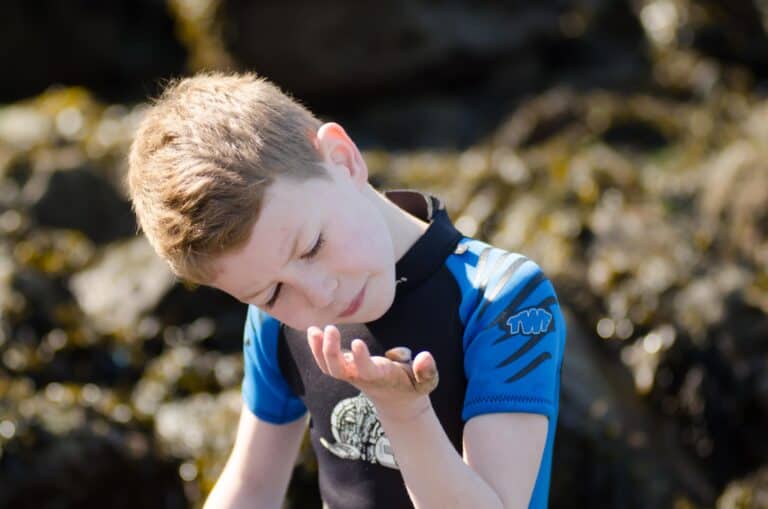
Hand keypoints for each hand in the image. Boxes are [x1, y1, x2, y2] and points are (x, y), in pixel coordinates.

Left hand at [307, 325, 438, 417]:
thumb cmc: (412, 386)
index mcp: (379, 378)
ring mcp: (350, 374)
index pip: (366, 371)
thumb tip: (425, 357)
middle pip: (338, 371)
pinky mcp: (345, 368)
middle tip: (330, 329)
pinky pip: (326, 362)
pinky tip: (312, 331)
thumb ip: (427, 372)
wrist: (397, 401)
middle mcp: (360, 377)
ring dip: (318, 350)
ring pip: (328, 368)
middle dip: (331, 353)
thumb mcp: (426, 382)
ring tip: (313, 330)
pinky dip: (317, 348)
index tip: (357, 342)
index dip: (360, 359)